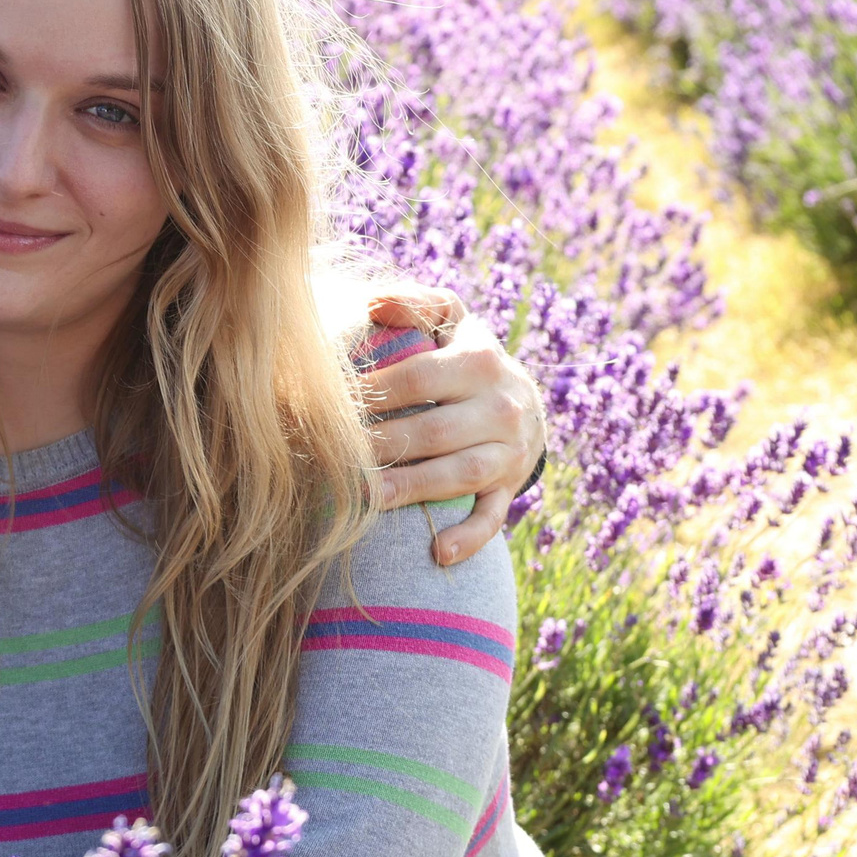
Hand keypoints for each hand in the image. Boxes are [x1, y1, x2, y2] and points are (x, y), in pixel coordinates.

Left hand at [357, 287, 546, 566]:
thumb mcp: (454, 322)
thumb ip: (417, 305)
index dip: (372, 392)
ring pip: (459, 474)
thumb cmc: (467, 359)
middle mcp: (501, 408)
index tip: (331, 404)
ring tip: (366, 498)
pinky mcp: (509, 488)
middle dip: (383, 444)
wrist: (524, 405)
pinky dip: (470, 538)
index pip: (417, 378)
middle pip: (433, 430)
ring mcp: (509, 453)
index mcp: (481, 361)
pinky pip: (493, 518)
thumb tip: (373, 304)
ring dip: (413, 489)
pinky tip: (438, 553)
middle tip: (335, 456)